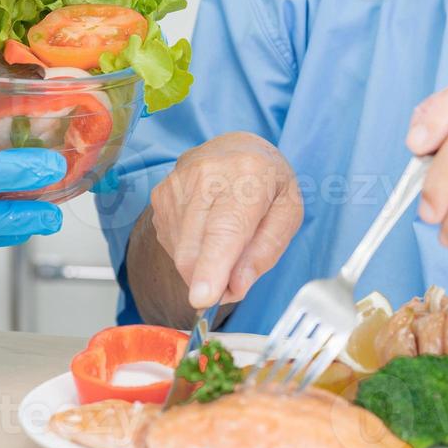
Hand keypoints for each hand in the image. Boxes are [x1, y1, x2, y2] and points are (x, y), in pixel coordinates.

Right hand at [149, 132, 302, 308]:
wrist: (237, 149)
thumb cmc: (267, 183)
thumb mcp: (288, 214)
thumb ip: (266, 251)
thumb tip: (236, 286)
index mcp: (248, 174)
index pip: (226, 228)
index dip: (213, 266)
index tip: (204, 298)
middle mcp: (206, 173)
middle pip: (196, 248)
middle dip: (212, 280)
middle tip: (234, 280)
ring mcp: (177, 183)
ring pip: (181, 252)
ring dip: (202, 267)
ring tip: (225, 243)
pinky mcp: (160, 195)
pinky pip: (172, 245)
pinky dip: (190, 253)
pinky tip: (206, 231)